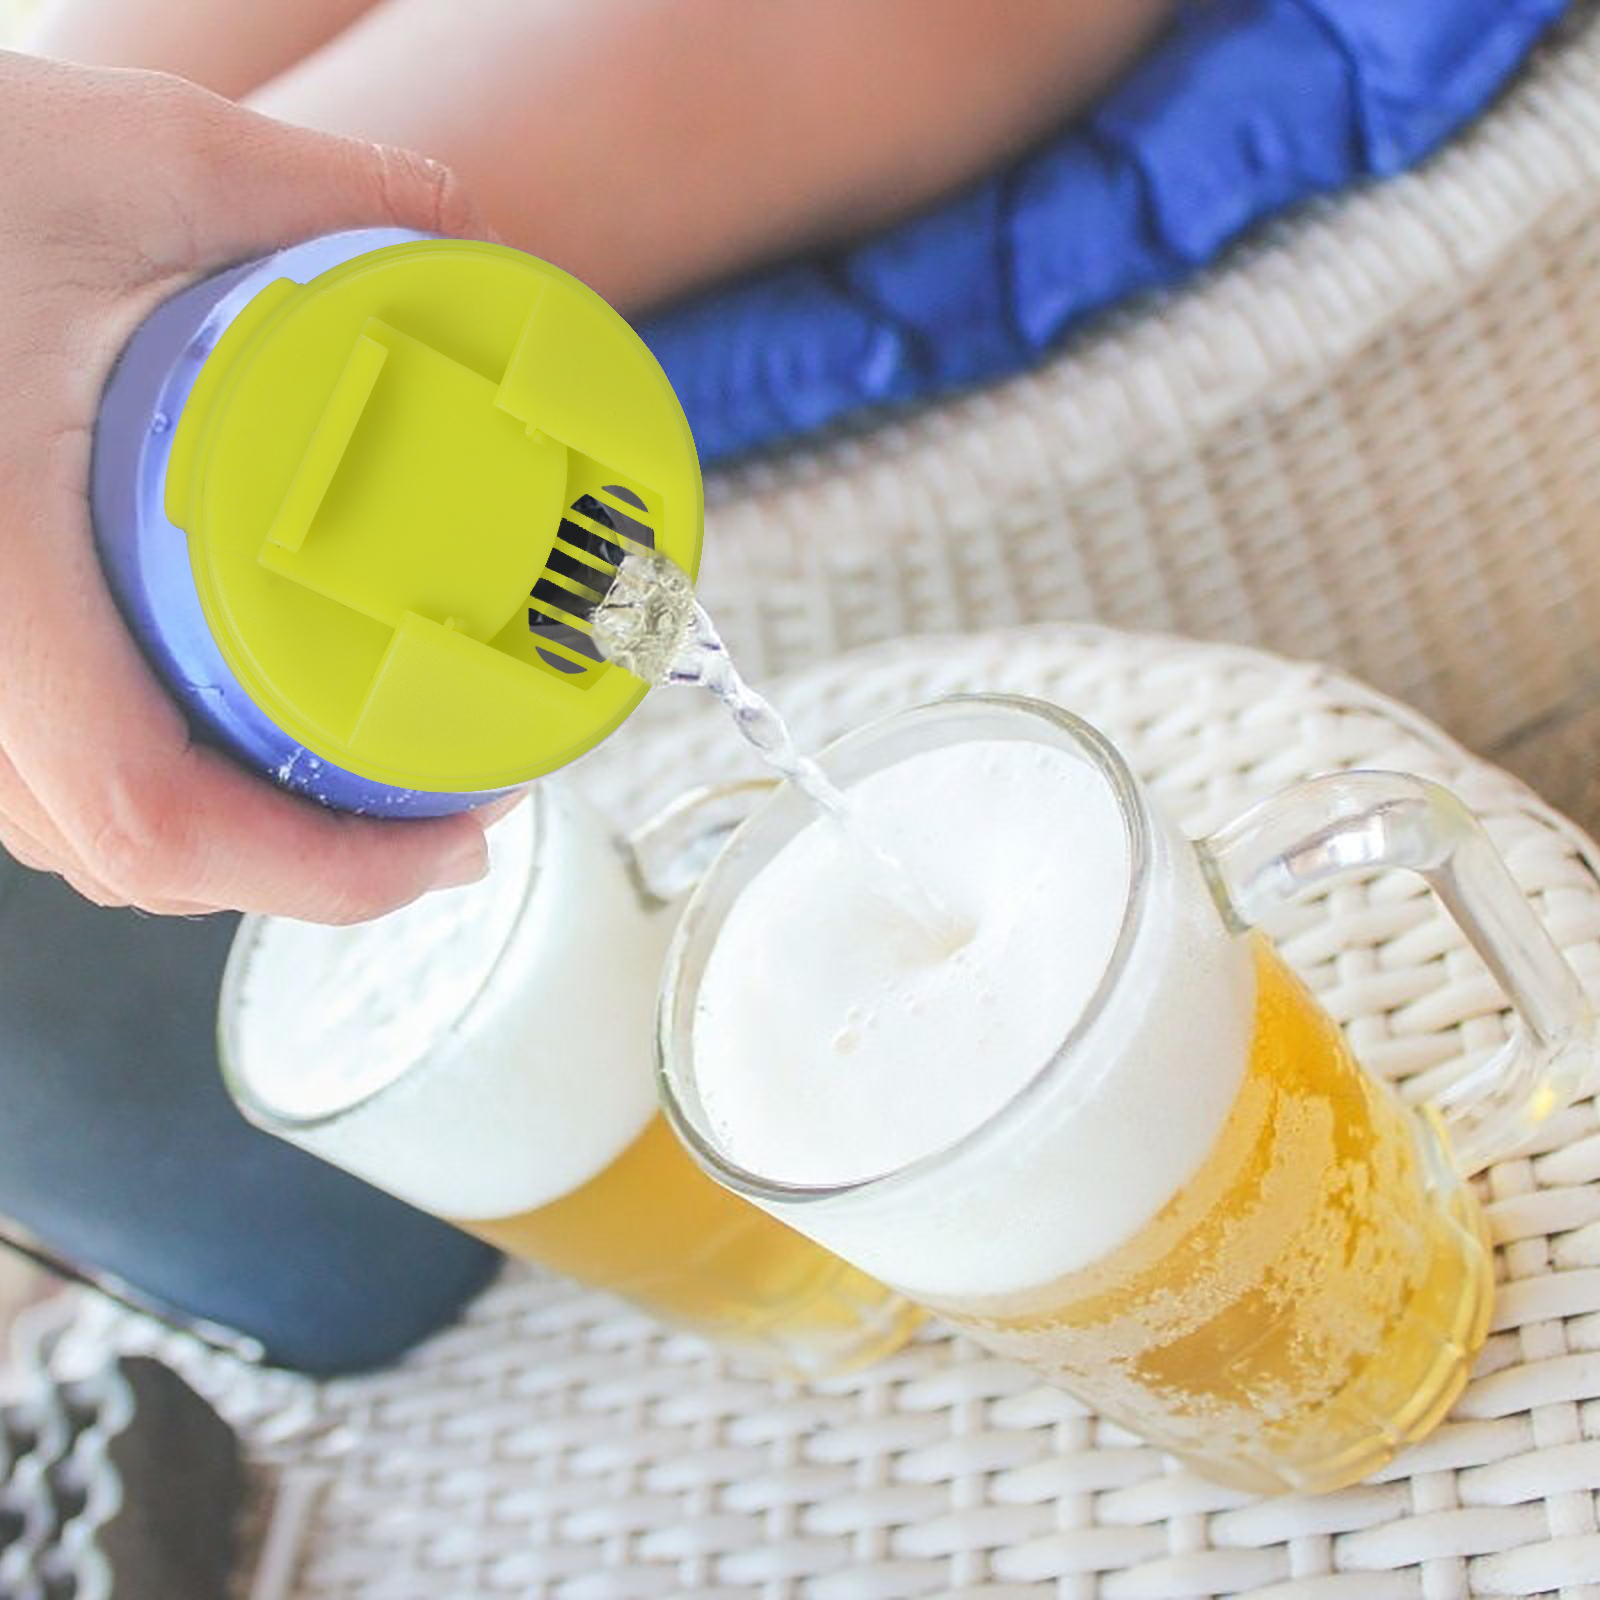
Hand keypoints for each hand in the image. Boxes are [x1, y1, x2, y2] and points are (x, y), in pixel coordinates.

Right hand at [0, 49, 503, 921]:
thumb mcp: (112, 158)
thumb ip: (297, 187)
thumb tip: (460, 225)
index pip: (150, 809)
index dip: (320, 868)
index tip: (454, 842)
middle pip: (136, 853)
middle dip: (313, 862)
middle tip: (447, 820)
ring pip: (86, 836)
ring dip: (243, 840)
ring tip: (373, 791)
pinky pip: (49, 787)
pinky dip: (167, 794)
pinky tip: (240, 745)